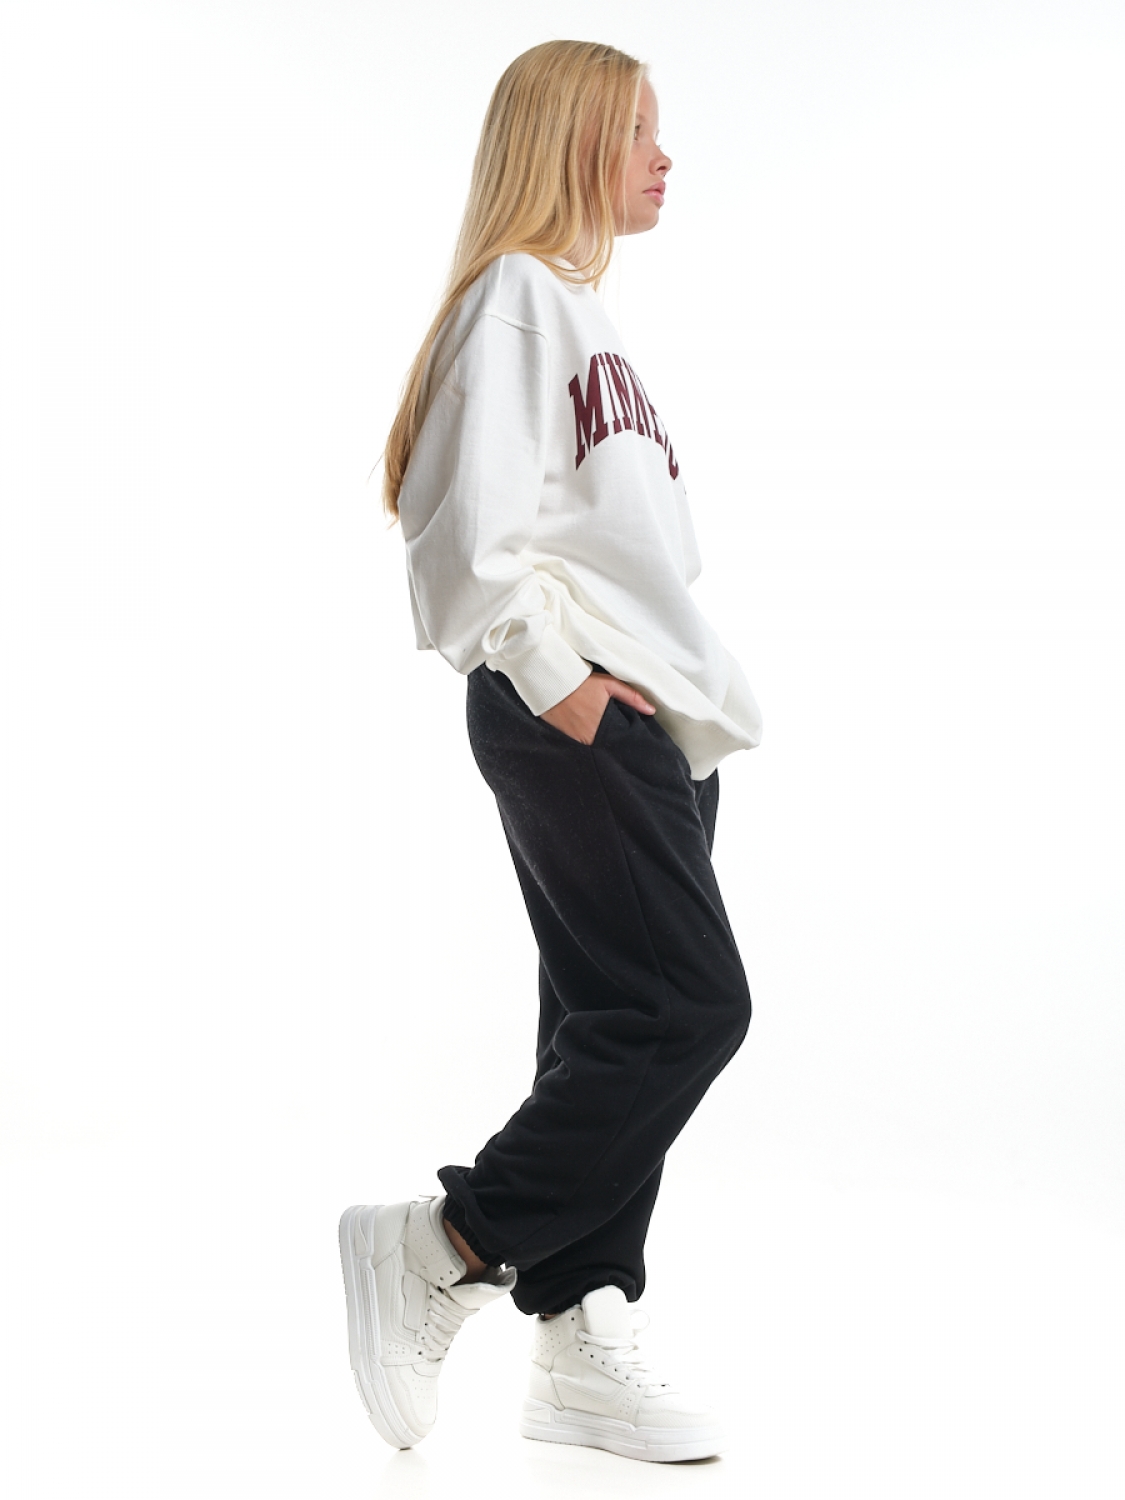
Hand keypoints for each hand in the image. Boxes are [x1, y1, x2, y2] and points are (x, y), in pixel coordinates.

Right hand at [540, 672, 655, 744]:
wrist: (552, 683)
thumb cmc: (582, 683)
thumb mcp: (609, 684)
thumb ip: (632, 697)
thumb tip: (651, 710)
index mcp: (603, 726)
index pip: (619, 741)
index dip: (623, 740)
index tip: (626, 736)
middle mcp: (589, 738)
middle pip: (606, 746)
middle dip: (612, 742)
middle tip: (614, 733)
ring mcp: (575, 741)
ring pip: (593, 748)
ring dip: (598, 743)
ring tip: (600, 732)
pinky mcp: (565, 740)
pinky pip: (579, 746)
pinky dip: (584, 740)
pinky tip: (586, 731)